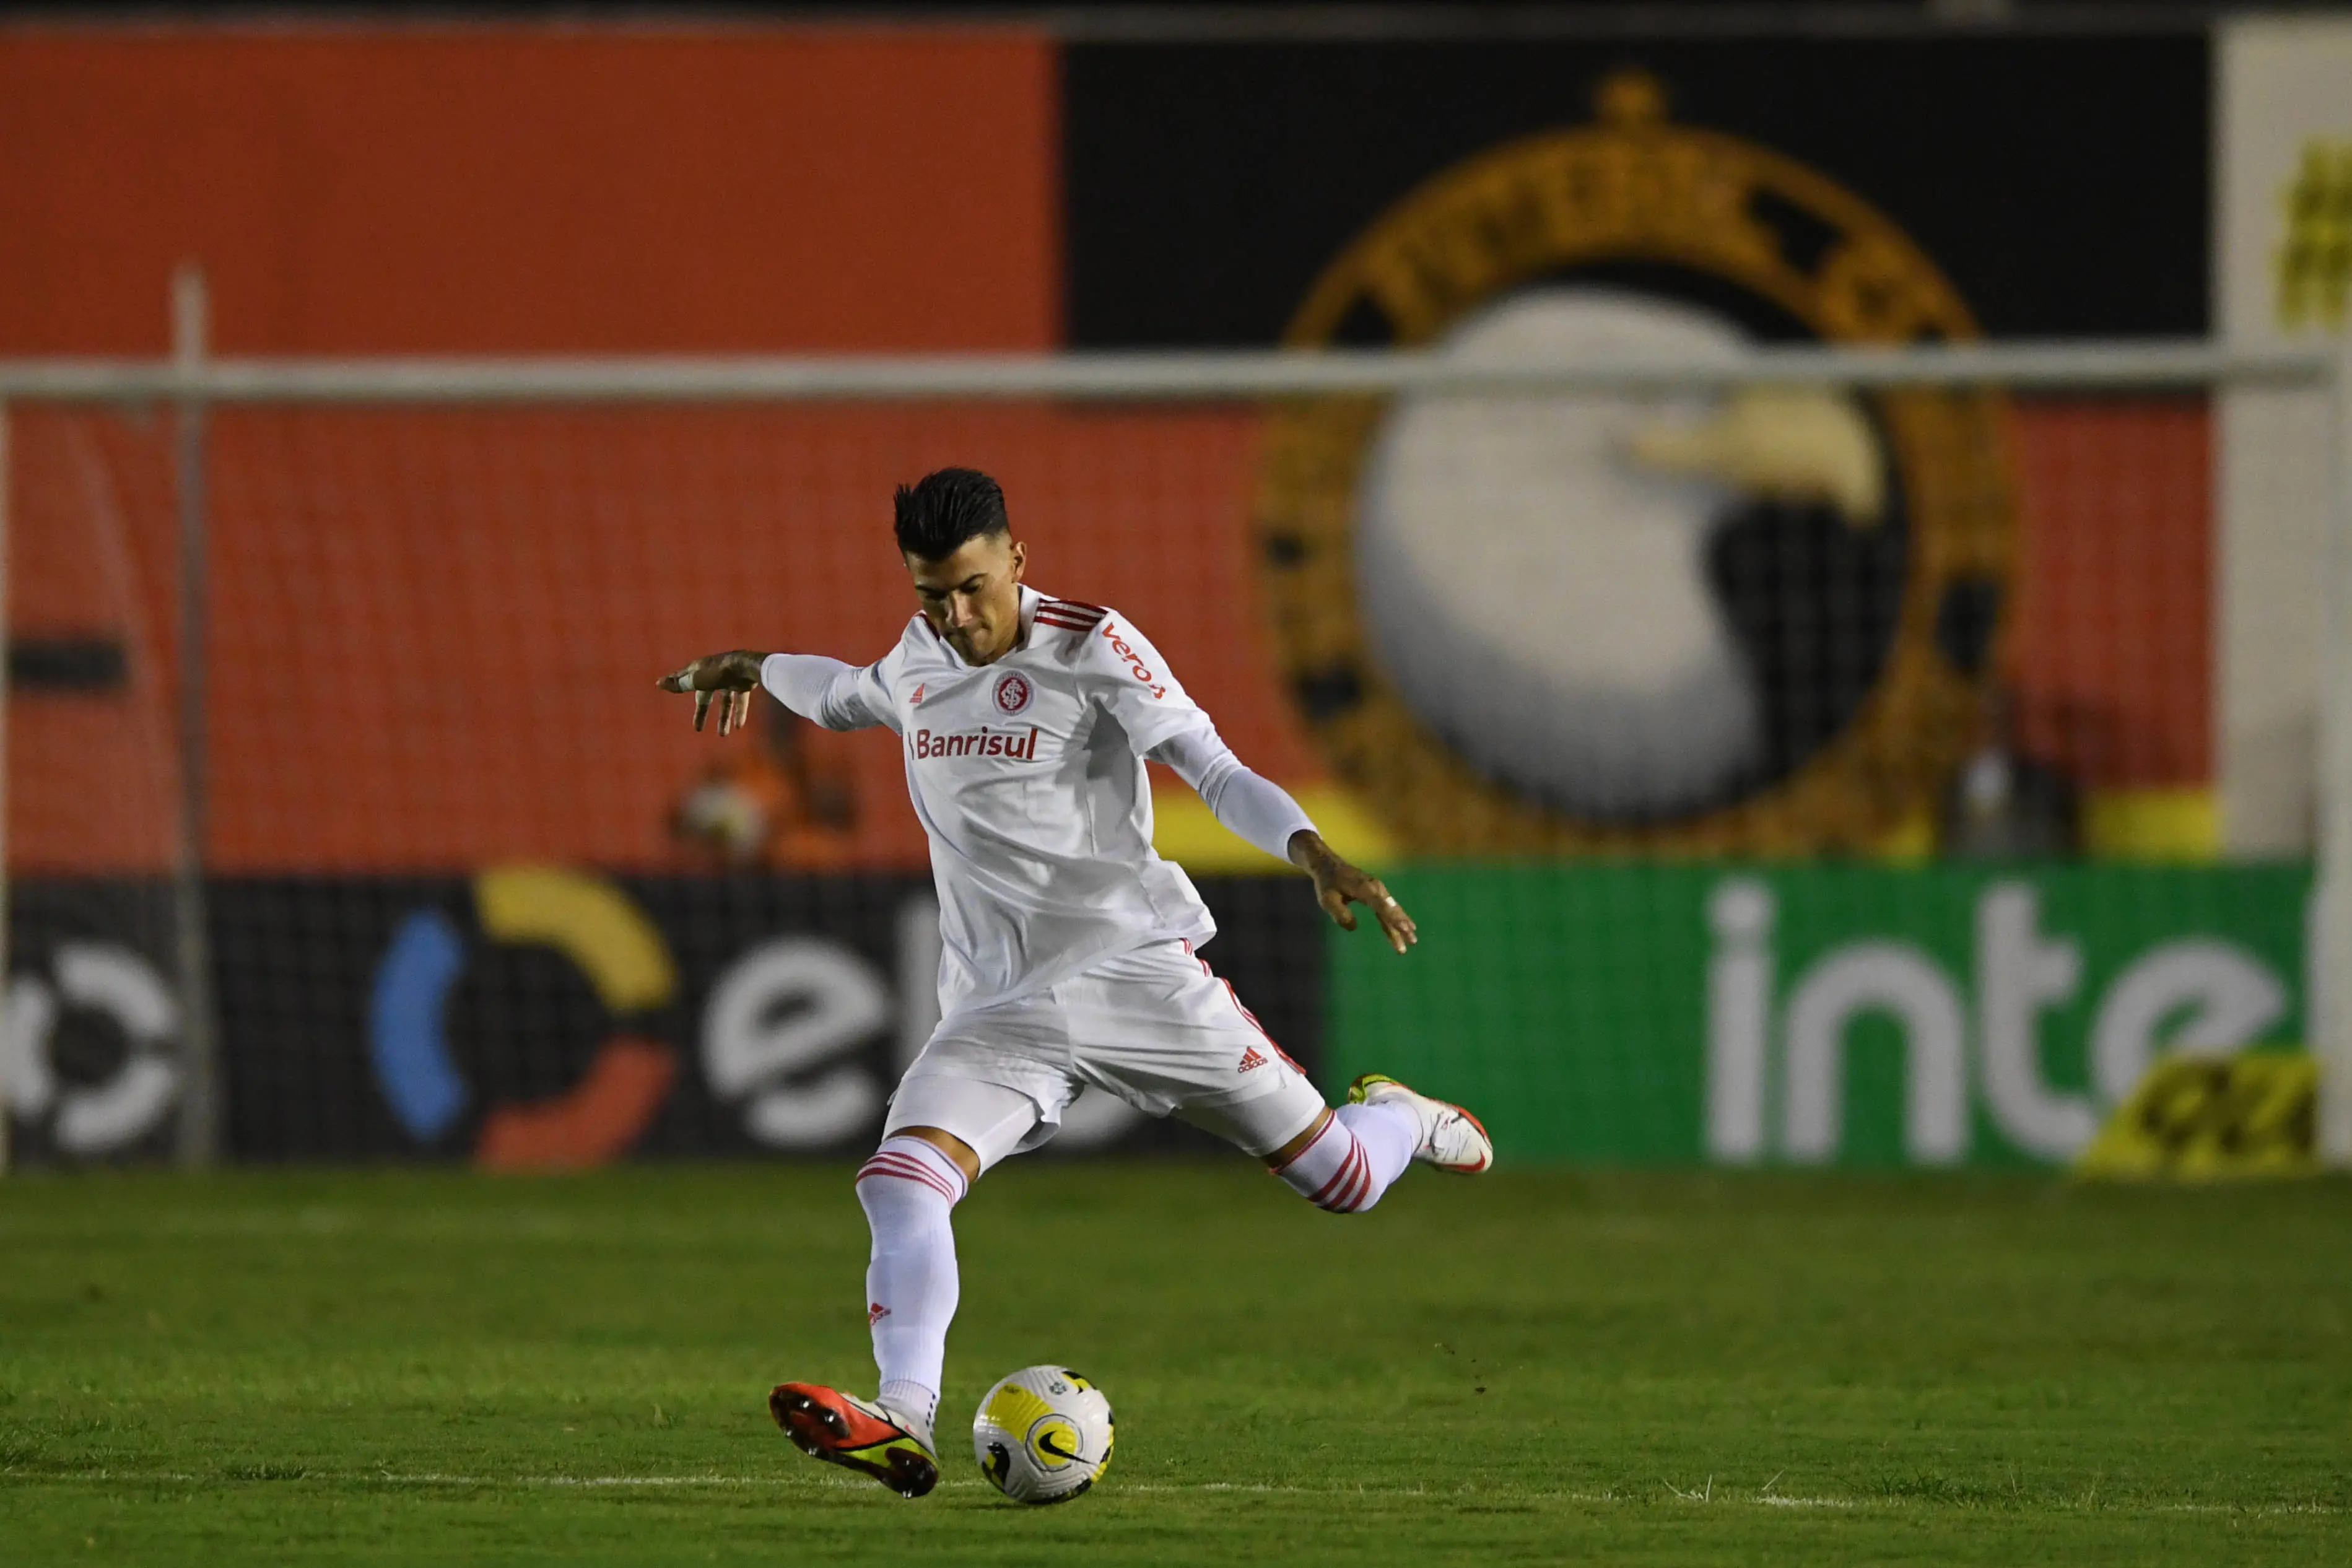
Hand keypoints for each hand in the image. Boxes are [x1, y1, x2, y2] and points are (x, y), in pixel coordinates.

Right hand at [656, 650, 766, 734]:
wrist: (746, 666)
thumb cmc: (718, 673)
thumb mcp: (697, 680)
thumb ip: (680, 683)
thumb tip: (658, 683)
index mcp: (700, 670)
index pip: (683, 678)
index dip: (675, 683)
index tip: (662, 685)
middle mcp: (713, 674)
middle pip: (705, 696)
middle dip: (702, 712)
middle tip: (697, 729)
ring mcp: (729, 678)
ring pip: (725, 701)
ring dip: (723, 718)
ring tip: (723, 734)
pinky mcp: (742, 683)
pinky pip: (739, 700)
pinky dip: (739, 713)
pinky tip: (738, 726)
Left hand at [1288, 830, 1415, 954]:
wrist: (1328, 865)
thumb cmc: (1327, 884)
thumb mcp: (1327, 900)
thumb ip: (1340, 914)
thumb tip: (1354, 927)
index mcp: (1364, 889)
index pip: (1382, 907)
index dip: (1394, 919)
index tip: (1405, 929)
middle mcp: (1376, 888)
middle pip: (1391, 910)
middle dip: (1402, 926)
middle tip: (1412, 941)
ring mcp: (1378, 890)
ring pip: (1392, 910)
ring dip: (1401, 925)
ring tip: (1412, 941)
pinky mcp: (1377, 893)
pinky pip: (1388, 909)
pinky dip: (1395, 920)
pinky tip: (1404, 929)